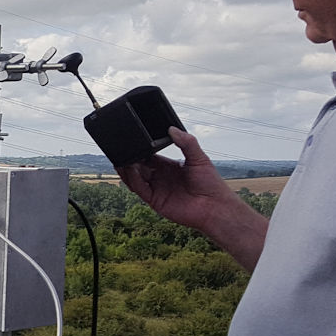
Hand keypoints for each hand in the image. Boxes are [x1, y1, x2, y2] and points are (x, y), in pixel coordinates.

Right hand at [117, 129, 238, 230]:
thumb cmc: (211, 184)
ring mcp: (157, 189)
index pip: (149, 156)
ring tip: (121, 159)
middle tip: (123, 148)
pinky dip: (132, 180)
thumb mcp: (199, 158)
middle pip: (139, 166)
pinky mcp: (154, 200)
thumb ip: (187, 142)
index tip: (133, 140)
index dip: (141, 149)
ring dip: (127, 169)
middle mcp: (161, 177)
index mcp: (169, 166)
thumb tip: (172, 129)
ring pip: (135, 178)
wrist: (214, 207)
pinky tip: (129, 170)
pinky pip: (139, 189)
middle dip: (130, 158)